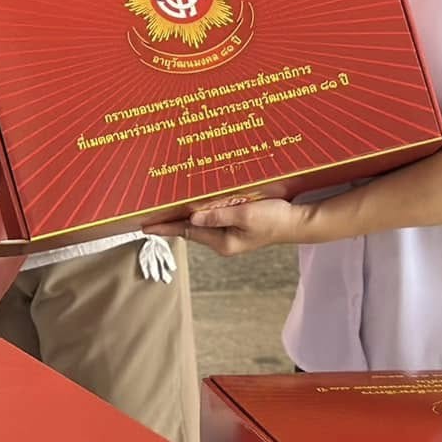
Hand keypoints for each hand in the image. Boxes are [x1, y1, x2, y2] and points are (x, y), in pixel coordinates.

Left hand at [144, 197, 312, 256]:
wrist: (297, 221)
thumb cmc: (274, 219)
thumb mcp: (244, 215)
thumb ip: (217, 215)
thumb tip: (192, 216)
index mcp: (222, 242)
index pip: (186, 231)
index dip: (165, 227)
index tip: (145, 226)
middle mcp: (223, 241)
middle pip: (190, 227)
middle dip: (172, 218)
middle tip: (151, 210)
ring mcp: (229, 234)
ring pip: (200, 221)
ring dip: (185, 212)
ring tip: (166, 204)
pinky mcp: (236, 225)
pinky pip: (213, 216)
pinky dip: (201, 208)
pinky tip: (194, 200)